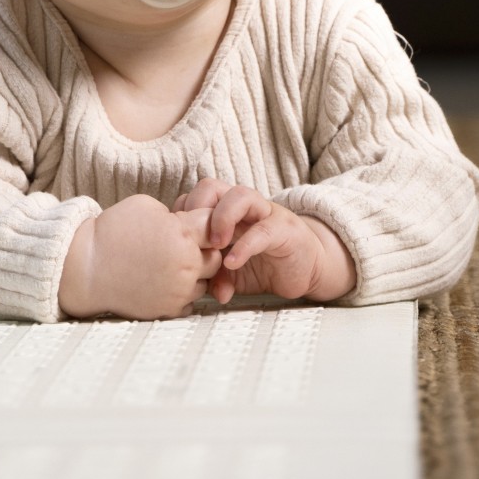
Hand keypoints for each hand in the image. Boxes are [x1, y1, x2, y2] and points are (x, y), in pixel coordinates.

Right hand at [59, 194, 222, 319]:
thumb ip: (177, 215)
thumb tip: (193, 222)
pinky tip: (161, 282)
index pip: (214, 226)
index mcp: (182, 235)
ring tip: (167, 265)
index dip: (203, 223)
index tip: (191, 224)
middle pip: (216, 257)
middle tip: (178, 246)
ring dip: (195, 274)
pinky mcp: (169, 310)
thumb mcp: (146, 206)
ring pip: (207, 282)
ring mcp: (179, 291)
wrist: (84, 268)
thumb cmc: (111, 232)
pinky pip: (191, 302)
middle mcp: (186, 265)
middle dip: (203, 250)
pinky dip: (182, 293)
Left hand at [173, 178, 355, 303]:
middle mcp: (242, 207)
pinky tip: (233, 263)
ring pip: (239, 195)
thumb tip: (203, 291)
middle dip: (195, 207)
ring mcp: (264, 214)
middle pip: (211, 187)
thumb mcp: (232, 274)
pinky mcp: (284, 229)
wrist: (306, 266)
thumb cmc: (264, 264)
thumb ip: (215, 277)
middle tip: (190, 237)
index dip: (179, 215)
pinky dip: (245, 246)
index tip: (172, 240)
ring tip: (215, 245)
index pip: (193, 198)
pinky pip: (263, 230)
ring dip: (221, 218)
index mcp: (224, 212)